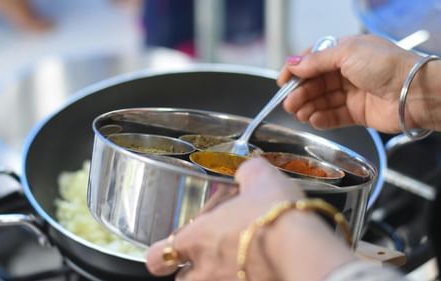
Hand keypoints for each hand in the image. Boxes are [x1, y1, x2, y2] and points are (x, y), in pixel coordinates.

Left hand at [145, 158, 303, 280]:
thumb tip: (247, 173)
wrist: (304, 249)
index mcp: (197, 239)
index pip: (155, 257)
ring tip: (236, 263)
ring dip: (218, 276)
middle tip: (209, 255)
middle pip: (182, 280)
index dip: (160, 253)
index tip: (168, 249)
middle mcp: (206, 271)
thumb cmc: (275, 214)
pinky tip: (261, 268)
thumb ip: (246, 174)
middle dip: (192, 269)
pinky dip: (247, 279)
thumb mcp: (259, 177)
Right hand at [278, 34, 425, 132]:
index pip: (313, 61)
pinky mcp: (357, 113)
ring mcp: (353, 93)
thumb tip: (293, 64)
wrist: (413, 92)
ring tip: (298, 113)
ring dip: (307, 106)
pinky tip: (313, 119)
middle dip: (300, 92)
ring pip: (322, 100)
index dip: (296, 71)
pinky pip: (334, 116)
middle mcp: (348, 72)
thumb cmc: (386, 65)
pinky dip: (322, 119)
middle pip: (315, 83)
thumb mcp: (346, 53)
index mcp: (346, 52)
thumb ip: (316, 61)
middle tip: (288, 102)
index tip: (282, 81)